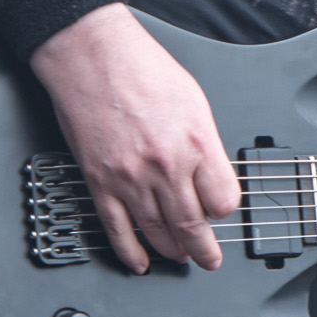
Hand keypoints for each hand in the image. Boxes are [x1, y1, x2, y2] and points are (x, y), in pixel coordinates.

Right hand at [30, 5, 239, 272]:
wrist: (92, 55)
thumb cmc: (141, 67)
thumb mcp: (193, 100)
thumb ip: (203, 142)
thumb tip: (208, 173)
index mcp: (195, 142)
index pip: (223, 200)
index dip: (224, 208)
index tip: (221, 209)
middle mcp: (165, 165)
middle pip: (193, 224)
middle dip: (204, 248)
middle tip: (210, 259)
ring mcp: (130, 178)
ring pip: (157, 232)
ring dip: (172, 251)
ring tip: (181, 258)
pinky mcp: (100, 182)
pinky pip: (117, 229)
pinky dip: (130, 251)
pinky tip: (140, 261)